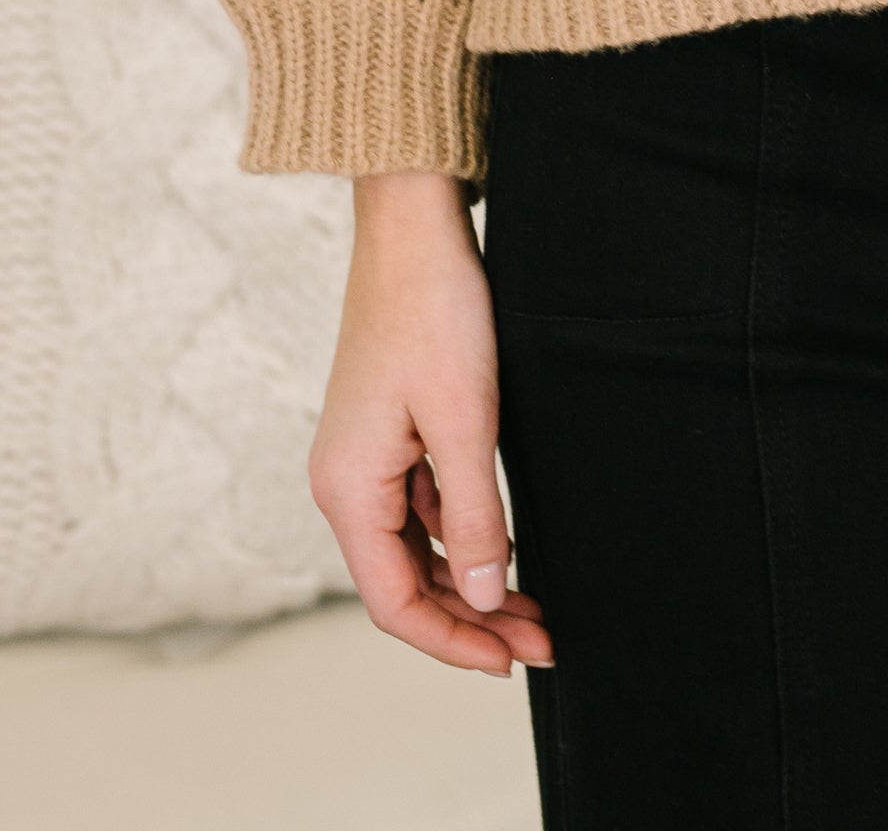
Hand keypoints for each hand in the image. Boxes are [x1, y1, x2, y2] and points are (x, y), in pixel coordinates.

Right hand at [308, 170, 552, 677]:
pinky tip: (504, 544)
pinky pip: (420, 509)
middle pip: (404, 583)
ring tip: (535, 604)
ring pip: (416, 549)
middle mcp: (345, 483)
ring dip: (470, 581)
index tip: (512, 660)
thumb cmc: (434, 311)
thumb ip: (471, 518)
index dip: (452, 641)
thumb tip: (480, 599)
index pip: (393, 603)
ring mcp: (364, 459)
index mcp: (348, 489)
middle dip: (471, 617)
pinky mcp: (387, 435)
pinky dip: (461, 536)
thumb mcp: (464, 421)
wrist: (413, 227)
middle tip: (542, 639)